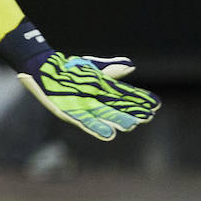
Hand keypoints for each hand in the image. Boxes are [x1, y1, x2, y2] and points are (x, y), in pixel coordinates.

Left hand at [17, 53, 160, 140]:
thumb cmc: (69, 69)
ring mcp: (82, 107)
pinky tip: (109, 135)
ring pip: (103, 116)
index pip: (124, 96)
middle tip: (147, 117)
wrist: (44, 68)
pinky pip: (83, 121)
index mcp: (102, 90)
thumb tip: (130, 65)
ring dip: (116, 122)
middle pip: (116, 108)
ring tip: (131, 126)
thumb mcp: (92, 67)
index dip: (138, 100)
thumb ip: (110, 68)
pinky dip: (96, 127)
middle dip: (130, 113)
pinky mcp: (68, 112)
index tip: (156, 105)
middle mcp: (95, 101)